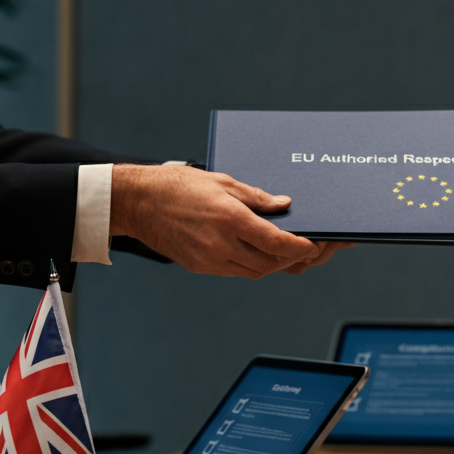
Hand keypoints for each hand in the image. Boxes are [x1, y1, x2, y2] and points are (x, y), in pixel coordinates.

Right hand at [110, 164, 350, 278]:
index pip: (276, 242)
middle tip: (313, 249)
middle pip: (271, 262)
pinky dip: (255, 264)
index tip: (316, 244)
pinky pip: (237, 271)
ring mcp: (210, 259)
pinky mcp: (201, 266)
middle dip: (295, 258)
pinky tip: (264, 253)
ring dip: (277, 264)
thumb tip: (285, 206)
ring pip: (256, 271)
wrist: (137, 202)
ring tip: (292, 251)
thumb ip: (257, 198)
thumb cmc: (179, 186)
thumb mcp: (223, 182)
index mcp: (229, 218)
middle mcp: (221, 243)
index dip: (301, 247)